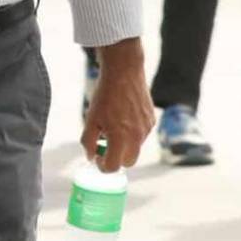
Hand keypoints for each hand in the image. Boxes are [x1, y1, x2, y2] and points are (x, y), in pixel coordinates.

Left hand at [82, 38, 154, 170]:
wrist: (124, 73)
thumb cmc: (105, 96)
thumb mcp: (90, 120)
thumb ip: (89, 142)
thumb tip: (91, 157)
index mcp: (120, 138)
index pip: (113, 167)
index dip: (102, 166)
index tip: (97, 157)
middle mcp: (137, 137)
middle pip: (128, 163)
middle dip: (116, 159)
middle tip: (104, 146)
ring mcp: (147, 129)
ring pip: (135, 148)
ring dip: (124, 144)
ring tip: (113, 125)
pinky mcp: (152, 120)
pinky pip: (141, 135)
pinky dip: (132, 133)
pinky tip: (123, 117)